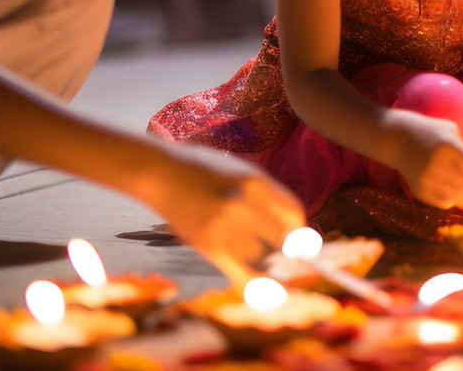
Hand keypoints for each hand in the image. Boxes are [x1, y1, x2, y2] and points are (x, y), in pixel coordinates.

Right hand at [147, 148, 304, 284]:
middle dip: (288, 248)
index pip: (294, 213)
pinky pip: (241, 273)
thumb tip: (294, 223)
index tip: (300, 239)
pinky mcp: (208, 244)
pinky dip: (258, 285)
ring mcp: (225, 225)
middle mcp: (244, 203)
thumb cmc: (204, 170)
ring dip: (265, 259)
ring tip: (259, 256)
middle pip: (283, 236)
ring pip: (262, 254)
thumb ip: (266, 193)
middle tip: (286, 254)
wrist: (162, 174)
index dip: (300, 229)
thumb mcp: (241, 170)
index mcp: (256, 182)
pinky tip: (269, 293)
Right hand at [393, 115, 462, 209]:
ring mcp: (426, 179)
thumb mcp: (453, 132)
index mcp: (448, 146)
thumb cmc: (432, 133)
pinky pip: (444, 203)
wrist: (398, 140)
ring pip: (458, 198)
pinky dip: (453, 199)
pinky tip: (451, 187)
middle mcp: (437, 164)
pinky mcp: (419, 190)